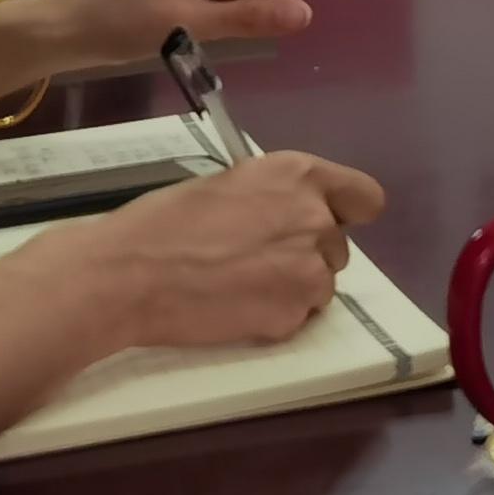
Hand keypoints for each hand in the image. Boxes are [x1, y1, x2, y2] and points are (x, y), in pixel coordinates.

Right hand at [46, 150, 386, 351]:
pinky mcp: (293, 314)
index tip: (329, 224)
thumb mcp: (227, 186)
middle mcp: (315, 219)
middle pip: (338, 248)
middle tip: (256, 262)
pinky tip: (232, 308)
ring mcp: (309, 270)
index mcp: (297, 175)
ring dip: (291, 289)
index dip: (347, 214)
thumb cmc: (164, 223)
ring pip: (320, 286)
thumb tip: (283, 216)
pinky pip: (297, 318)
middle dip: (306, 256)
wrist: (129, 275)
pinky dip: (274, 318)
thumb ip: (271, 197)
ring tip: (238, 287)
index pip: (364, 197)